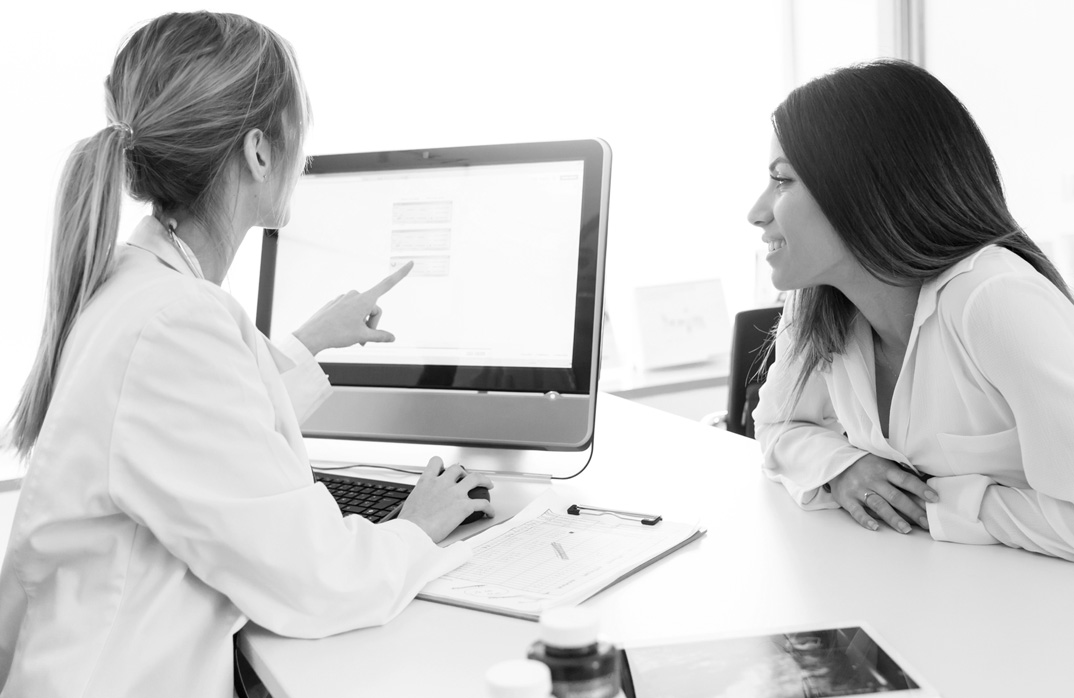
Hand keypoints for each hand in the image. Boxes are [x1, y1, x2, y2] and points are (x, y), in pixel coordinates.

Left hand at [292, 261, 413, 354]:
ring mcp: (344, 298)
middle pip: (373, 308)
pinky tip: (342, 331)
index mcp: (364, 299)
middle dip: (372, 324)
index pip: (388, 284)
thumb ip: (380, 336)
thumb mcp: (363, 336)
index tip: (411, 263)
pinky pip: (349, 311)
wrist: (312, 335)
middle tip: (364, 340)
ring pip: (361, 311)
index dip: (400, 274)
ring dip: (361, 324)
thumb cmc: (337, 334)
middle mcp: (355, 295)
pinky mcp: (336, 303)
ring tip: (352, 338)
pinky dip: (351, 321)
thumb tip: (393, 338)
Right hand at [397, 457, 494, 542]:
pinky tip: (489, 512)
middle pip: (458, 469)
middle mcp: (442, 483)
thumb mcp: (411, 502)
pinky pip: (482, 503)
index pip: (436, 463)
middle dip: (465, 472)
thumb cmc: (409, 523)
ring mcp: (455, 493)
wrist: (413, 531)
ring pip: (475, 478)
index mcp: (427, 482)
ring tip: (488, 484)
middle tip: (468, 477)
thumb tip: (420, 504)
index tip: (446, 469)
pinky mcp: (464, 506)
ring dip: (484, 480)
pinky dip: (488, 508)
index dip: (443, 465)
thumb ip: (420, 497)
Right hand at [827, 454, 938, 533]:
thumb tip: (925, 484)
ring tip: (907, 530)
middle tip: (927, 523)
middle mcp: (873, 479)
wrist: (835, 462)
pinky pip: (856, 511)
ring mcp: (859, 489)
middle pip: (895, 496)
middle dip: (913, 510)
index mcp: (884, 469)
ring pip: (879, 505)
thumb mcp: (883, 462)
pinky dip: (865, 520)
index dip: (920, 489)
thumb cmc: (866, 465)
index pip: (905, 480)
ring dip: (894, 518)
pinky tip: (875, 527)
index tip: (934, 499)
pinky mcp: (847, 499)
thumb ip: (899, 473)